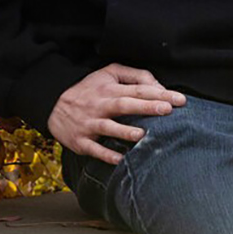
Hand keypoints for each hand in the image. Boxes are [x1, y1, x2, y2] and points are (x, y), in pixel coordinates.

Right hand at [47, 63, 184, 164]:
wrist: (53, 104)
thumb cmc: (88, 89)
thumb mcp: (107, 73)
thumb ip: (134, 75)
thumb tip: (158, 85)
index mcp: (108, 89)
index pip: (137, 90)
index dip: (158, 93)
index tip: (179, 99)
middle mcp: (100, 105)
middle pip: (124, 105)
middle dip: (146, 107)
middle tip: (167, 110)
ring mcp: (89, 123)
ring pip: (108, 127)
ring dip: (124, 131)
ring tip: (142, 135)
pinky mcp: (81, 140)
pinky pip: (94, 148)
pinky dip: (106, 154)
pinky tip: (119, 159)